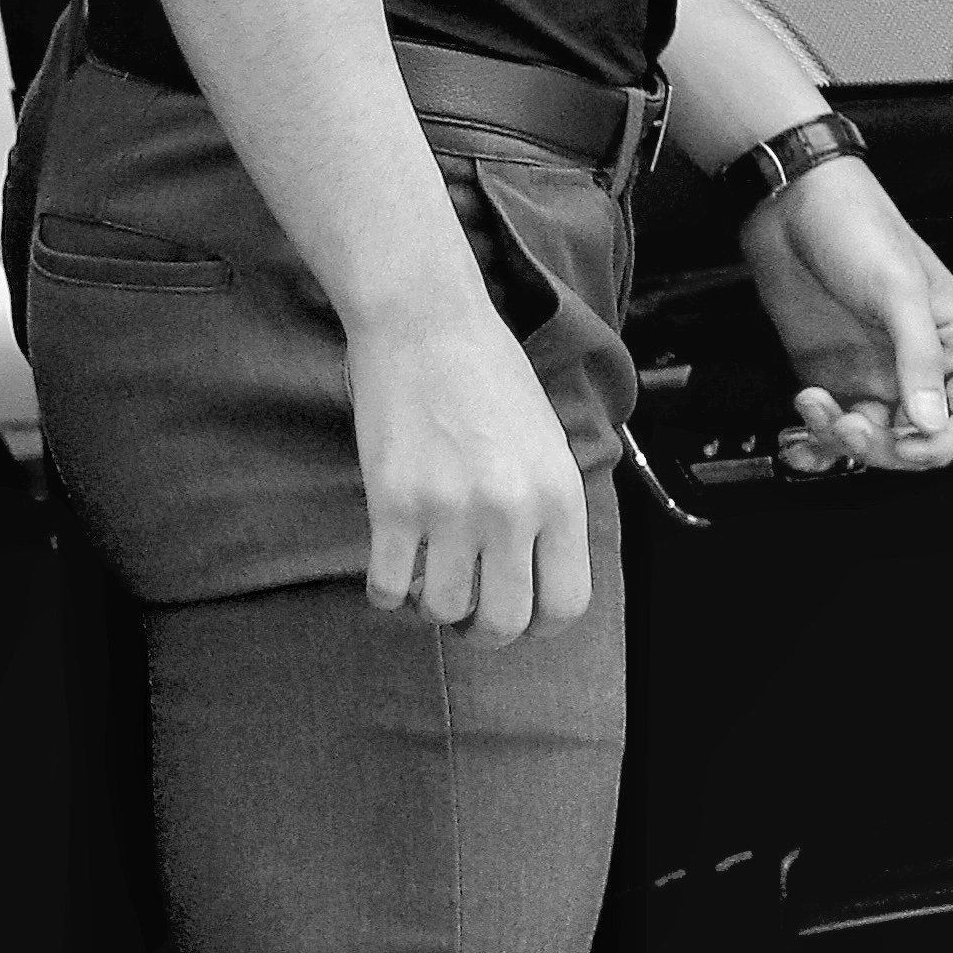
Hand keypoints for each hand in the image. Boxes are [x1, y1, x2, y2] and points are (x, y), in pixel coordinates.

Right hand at [347, 288, 590, 636]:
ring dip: (432, 605)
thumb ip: (547, 507)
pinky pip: (388, 587)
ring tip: (426, 576)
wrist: (424, 322)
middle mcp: (512, 511)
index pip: (566, 604)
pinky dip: (386, 591)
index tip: (514, 611)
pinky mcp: (394, 503)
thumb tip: (532, 572)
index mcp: (560, 496)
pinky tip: (390, 565)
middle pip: (505, 622)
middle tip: (466, 609)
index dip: (539, 623)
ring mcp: (451, 510)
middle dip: (483, 630)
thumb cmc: (487, 373)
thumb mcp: (545, 440)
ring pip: (443, 610)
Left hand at [742, 160, 952, 475]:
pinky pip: (831, 425)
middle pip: (916, 441)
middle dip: (882, 446)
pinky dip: (815, 439)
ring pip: (871, 439)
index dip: (939, 445)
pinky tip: (798, 428)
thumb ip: (918, 357)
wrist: (790, 202)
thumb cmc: (857, 224)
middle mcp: (914, 365)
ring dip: (841, 441)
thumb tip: (931, 421)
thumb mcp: (899, 289)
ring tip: (814, 409)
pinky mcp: (829, 373)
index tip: (904, 444)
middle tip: (848, 426)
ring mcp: (870, 371)